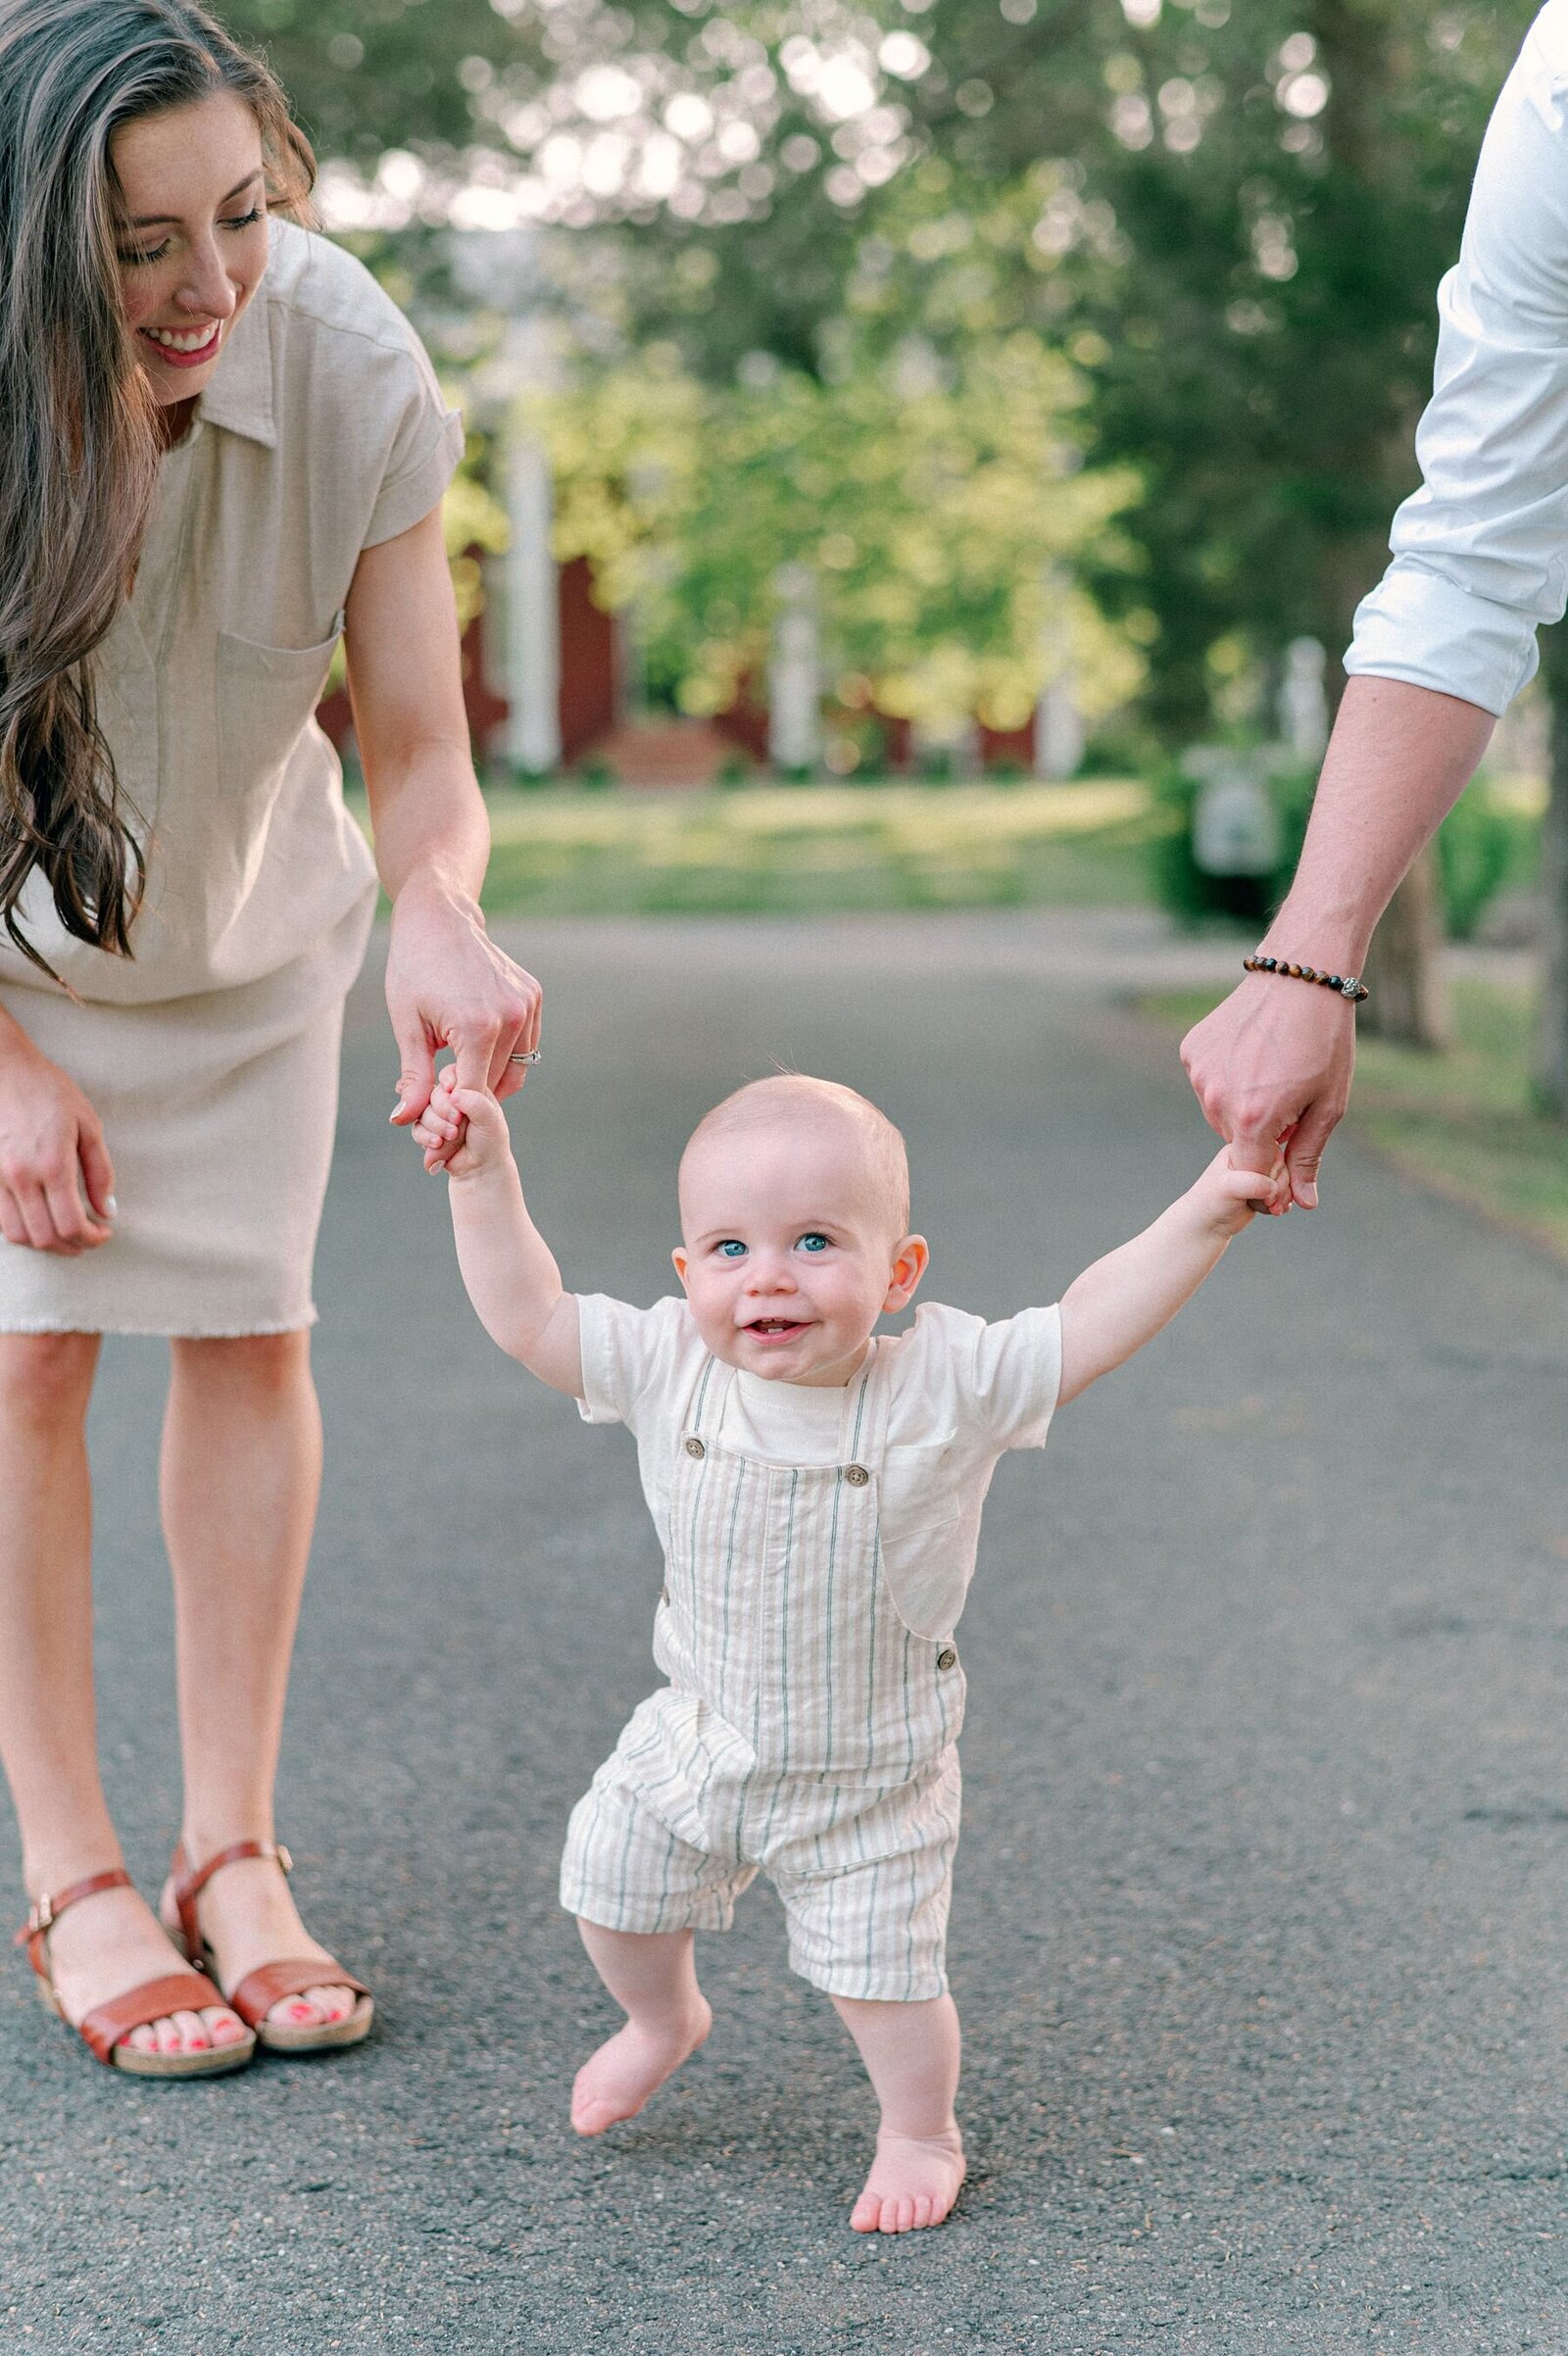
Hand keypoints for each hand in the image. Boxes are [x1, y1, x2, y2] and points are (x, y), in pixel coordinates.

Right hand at [0, 1037, 115, 1253]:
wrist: (4, 1068)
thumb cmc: (49, 1091)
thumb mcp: (88, 1125)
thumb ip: (100, 1173)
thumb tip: (107, 1211)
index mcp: (53, 1164)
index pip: (70, 1224)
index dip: (91, 1239)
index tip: (104, 1233)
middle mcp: (22, 1177)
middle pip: (45, 1237)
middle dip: (73, 1246)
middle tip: (89, 1238)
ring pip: (19, 1235)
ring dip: (46, 1243)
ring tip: (66, 1234)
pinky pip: (1, 1220)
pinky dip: (23, 1229)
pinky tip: (40, 1219)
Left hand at [385, 881, 539, 1162]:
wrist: (439, 919)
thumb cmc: (414, 969)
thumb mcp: (407, 1025)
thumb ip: (414, 1076)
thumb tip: (404, 1120)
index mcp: (478, 1027)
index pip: (474, 1095)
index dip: (455, 1120)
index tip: (437, 1136)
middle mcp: (512, 1016)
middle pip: (496, 1085)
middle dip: (469, 1102)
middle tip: (442, 1106)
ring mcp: (527, 1005)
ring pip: (515, 1069)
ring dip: (488, 1081)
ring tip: (456, 1074)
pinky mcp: (533, 996)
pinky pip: (524, 1045)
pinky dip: (502, 1057)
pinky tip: (474, 1051)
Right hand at [411, 1065, 513, 1179]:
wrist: (479, 1169)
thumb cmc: (490, 1140)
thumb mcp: (490, 1119)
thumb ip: (475, 1103)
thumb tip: (454, 1095)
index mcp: (469, 1087)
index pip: (452, 1073)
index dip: (449, 1081)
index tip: (452, 1089)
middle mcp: (452, 1097)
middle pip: (434, 1092)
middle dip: (443, 1109)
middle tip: (457, 1122)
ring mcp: (437, 1113)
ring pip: (422, 1110)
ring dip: (436, 1125)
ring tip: (452, 1136)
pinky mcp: (427, 1128)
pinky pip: (416, 1127)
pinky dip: (425, 1137)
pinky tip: (437, 1144)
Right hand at [1181, 973, 1354, 1212]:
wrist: (1302, 974)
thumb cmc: (1325, 1039)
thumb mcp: (1328, 1104)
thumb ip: (1307, 1156)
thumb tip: (1302, 1203)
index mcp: (1255, 1119)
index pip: (1249, 1177)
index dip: (1270, 1180)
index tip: (1288, 1167)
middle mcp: (1217, 1100)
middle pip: (1236, 1142)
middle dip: (1261, 1133)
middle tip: (1291, 1098)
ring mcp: (1200, 1074)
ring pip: (1220, 1112)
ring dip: (1242, 1105)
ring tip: (1272, 1071)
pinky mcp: (1192, 1051)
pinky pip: (1208, 1082)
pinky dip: (1227, 1078)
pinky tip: (1251, 1053)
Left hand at [1190, 1143, 1288, 1235]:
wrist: (1208, 1224)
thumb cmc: (1210, 1202)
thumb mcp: (1228, 1188)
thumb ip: (1252, 1183)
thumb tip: (1274, 1187)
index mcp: (1241, 1147)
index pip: (1271, 1151)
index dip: (1274, 1172)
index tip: (1267, 1191)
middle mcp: (1252, 1158)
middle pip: (1282, 1166)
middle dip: (1280, 1188)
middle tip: (1269, 1203)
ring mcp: (1259, 1173)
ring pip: (1285, 1180)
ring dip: (1282, 1197)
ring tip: (1271, 1208)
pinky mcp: (1265, 1188)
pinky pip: (1285, 1191)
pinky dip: (1283, 1202)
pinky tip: (1275, 1210)